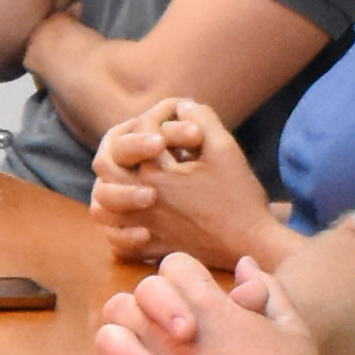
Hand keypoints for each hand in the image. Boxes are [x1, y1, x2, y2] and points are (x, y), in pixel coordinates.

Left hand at [89, 97, 283, 268]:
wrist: (253, 244)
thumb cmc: (239, 196)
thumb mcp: (225, 149)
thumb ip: (202, 120)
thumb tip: (183, 105)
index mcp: (156, 173)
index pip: (140, 132)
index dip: (159, 116)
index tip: (179, 116)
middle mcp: (140, 200)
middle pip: (105, 164)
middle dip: (122, 145)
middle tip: (145, 144)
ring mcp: (143, 227)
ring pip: (101, 208)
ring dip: (110, 190)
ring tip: (130, 180)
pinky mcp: (152, 249)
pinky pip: (119, 244)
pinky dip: (119, 232)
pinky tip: (136, 219)